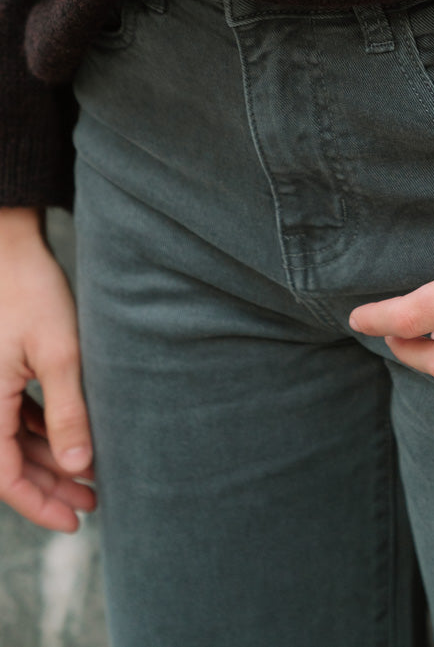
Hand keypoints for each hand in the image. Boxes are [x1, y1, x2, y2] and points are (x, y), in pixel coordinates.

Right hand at [0, 207, 95, 531]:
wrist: (10, 246)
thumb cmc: (31, 292)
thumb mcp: (59, 352)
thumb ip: (69, 409)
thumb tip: (80, 465)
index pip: (6, 476)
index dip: (40, 503)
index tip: (75, 518)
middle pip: (11, 462)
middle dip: (52, 486)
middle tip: (93, 502)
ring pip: (15, 441)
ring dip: (51, 459)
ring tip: (92, 475)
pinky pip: (16, 416)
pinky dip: (43, 432)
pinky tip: (74, 437)